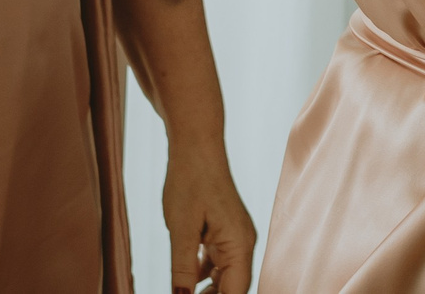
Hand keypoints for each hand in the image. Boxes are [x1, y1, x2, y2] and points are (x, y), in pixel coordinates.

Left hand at [163, 141, 257, 293]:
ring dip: (209, 292)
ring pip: (227, 278)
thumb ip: (183, 268)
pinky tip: (189, 280)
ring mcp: (236, 237)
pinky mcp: (225, 231)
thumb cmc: (190, 180)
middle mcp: (243, 243)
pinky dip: (206, 276)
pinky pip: (220, 263)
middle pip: (234, 288)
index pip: (235, 292)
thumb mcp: (181, 228)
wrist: (196, 145)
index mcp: (239, 244)